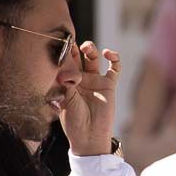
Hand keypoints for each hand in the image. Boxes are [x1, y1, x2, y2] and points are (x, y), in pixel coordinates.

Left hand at [61, 41, 120, 156]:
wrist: (90, 136)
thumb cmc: (73, 121)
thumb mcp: (65, 99)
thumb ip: (66, 80)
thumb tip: (64, 62)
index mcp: (65, 80)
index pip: (63, 60)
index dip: (62, 49)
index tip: (61, 40)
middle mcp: (79, 78)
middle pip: (78, 55)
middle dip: (75, 46)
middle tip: (73, 42)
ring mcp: (95, 80)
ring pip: (93, 58)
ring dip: (91, 49)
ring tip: (88, 48)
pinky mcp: (109, 84)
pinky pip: (114, 68)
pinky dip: (114, 58)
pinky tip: (109, 54)